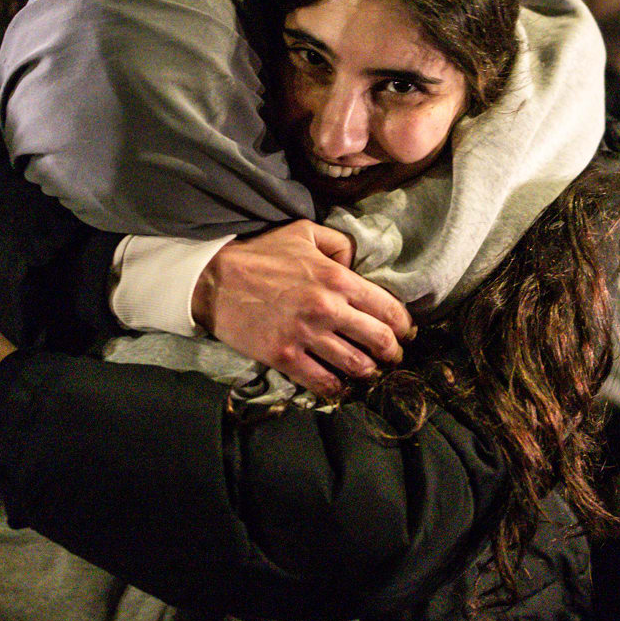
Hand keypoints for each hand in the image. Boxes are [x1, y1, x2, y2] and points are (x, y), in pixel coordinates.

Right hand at [193, 220, 412, 398]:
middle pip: (378, 340)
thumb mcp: (304, 233)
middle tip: (393, 357)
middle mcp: (327, 308)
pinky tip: (341, 387)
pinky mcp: (284, 356)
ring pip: (355, 365)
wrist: (214, 279)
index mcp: (337, 278)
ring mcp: (306, 335)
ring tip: (369, 373)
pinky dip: (337, 388)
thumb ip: (339, 244)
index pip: (387, 308)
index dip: (403, 325)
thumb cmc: (261, 254)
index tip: (405, 333)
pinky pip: (322, 381)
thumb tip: (358, 263)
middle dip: (392, 353)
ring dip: (368, 372)